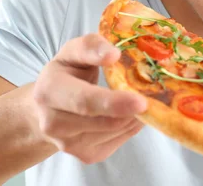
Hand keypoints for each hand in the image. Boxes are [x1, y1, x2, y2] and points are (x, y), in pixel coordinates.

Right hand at [33, 34, 147, 163]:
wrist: (47, 107)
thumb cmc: (67, 72)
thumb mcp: (74, 52)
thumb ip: (91, 46)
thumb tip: (114, 55)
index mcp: (49, 91)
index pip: (84, 101)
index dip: (114, 102)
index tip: (140, 101)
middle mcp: (53, 123)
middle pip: (104, 122)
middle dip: (133, 112)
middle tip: (154, 100)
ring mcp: (68, 144)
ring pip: (115, 131)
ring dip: (134, 116)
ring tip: (139, 97)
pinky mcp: (85, 156)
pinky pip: (119, 140)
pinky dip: (131, 125)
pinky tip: (129, 111)